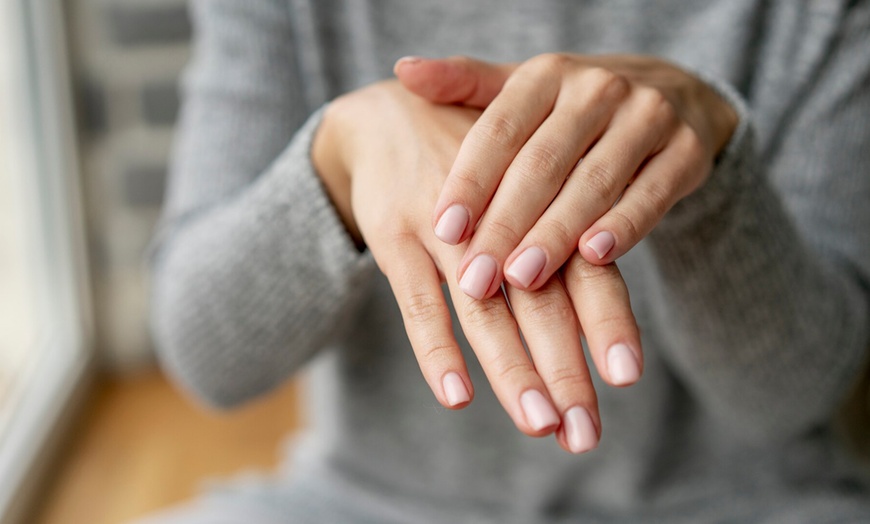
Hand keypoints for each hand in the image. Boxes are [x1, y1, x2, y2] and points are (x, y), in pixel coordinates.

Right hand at [312, 81, 641, 452]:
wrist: (387, 112)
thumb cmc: (473, 167)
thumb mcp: (518, 190)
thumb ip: (555, 246)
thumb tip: (595, 329)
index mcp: (543, 204)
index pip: (585, 272)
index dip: (606, 324)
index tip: (626, 380)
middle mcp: (501, 216)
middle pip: (541, 302)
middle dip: (565, 371)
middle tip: (585, 435)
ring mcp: (444, 228)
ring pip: (483, 309)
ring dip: (512, 370)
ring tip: (540, 425)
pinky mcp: (393, 234)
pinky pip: (415, 301)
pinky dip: (436, 349)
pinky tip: (457, 395)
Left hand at [395, 54, 737, 297]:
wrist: (672, 94)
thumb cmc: (573, 108)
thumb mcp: (522, 90)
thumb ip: (466, 85)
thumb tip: (404, 70)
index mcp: (546, 74)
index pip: (499, 130)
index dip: (470, 181)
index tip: (442, 229)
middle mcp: (597, 88)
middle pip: (542, 164)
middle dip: (505, 224)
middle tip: (476, 276)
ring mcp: (647, 117)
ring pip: (593, 183)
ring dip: (555, 233)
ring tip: (522, 277)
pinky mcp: (686, 151)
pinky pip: (650, 194)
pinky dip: (624, 225)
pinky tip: (594, 257)